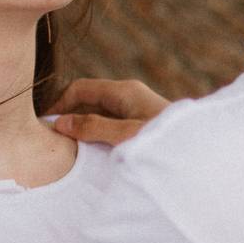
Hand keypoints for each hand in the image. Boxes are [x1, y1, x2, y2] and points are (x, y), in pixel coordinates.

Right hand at [49, 77, 169, 145]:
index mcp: (125, 91)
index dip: (60, 102)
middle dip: (68, 114)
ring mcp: (136, 110)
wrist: (200, 154)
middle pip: (89, 99)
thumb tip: (61, 123)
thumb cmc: (165, 142)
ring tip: (65, 144)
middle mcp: (130, 97)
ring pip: (99, 113)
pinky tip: (90, 150)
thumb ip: (93, 128)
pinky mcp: (141, 125)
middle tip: (49, 134)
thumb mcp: (125, 136)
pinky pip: (110, 124)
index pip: (81, 88)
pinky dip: (96, 133)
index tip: (43, 121)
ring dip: (82, 126)